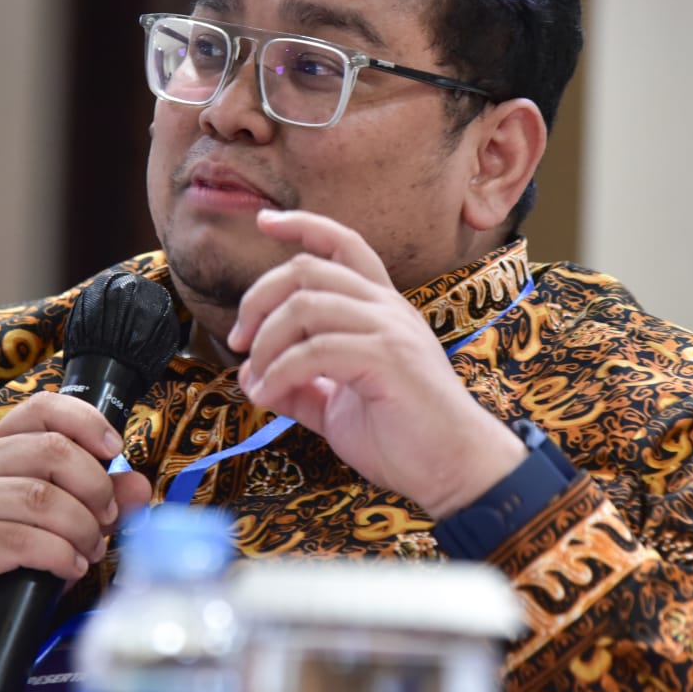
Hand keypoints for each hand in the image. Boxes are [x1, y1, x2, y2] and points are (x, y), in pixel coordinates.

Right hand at [0, 392, 150, 685]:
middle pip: (53, 450)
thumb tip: (139, 485)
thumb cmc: (5, 559)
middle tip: (106, 519)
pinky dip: (60, 555)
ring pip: (43, 498)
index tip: (113, 449)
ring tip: (90, 550)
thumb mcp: (59, 522)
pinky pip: (24, 540)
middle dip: (95, 487)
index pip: (43, 407)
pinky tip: (70, 567)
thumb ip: (98, 499)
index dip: (85, 421)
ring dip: (82, 528)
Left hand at [228, 209, 523, 519]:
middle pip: (307, 269)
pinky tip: (269, 396)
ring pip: (305, 306)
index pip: (343, 244)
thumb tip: (251, 377)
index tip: (265, 220)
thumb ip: (300, 384)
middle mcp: (387, 308)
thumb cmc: (402, 438)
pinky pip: (314, 351)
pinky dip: (278, 373)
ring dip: (265, 343)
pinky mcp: (387, 358)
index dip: (302, 225)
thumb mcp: (337, 405)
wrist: (454, 471)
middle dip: (258, 298)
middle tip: (238, 340)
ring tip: (256, 380)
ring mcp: (390, 329)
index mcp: (380, 309)